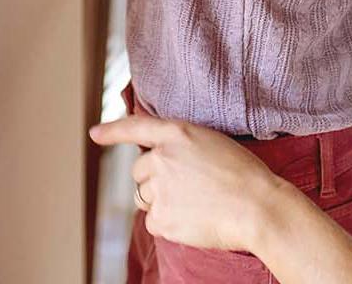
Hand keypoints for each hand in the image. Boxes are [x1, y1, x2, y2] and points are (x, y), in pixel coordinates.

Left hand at [89, 115, 288, 254]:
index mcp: (177, 133)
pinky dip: (168, 223)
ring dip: (161, 201)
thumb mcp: (212, 142)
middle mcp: (161, 158)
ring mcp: (159, 189)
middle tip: (187, 187)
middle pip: (140, 172)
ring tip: (194, 203)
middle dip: (155, 179)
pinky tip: (192, 219)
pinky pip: (153, 222)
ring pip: (145, 198)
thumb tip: (158, 164)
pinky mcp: (161, 218)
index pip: (136, 128)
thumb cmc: (244, 174)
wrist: (257, 206)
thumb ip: (181, 146)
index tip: (95, 134)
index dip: (113, 131)